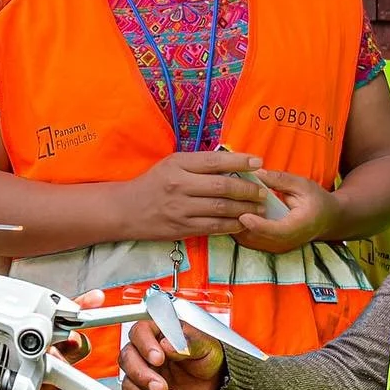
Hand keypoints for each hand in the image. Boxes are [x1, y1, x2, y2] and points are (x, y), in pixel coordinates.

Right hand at [118, 151, 269, 240]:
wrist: (126, 210)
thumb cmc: (153, 183)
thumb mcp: (171, 164)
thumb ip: (198, 164)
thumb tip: (232, 163)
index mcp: (178, 165)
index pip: (215, 161)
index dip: (240, 161)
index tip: (258, 162)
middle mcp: (180, 185)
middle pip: (223, 186)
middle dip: (248, 189)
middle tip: (263, 192)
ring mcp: (181, 209)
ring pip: (221, 208)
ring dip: (245, 209)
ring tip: (259, 208)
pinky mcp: (182, 228)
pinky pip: (214, 227)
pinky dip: (232, 225)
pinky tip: (243, 222)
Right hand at [119, 315, 224, 389]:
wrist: (212, 381)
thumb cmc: (206, 356)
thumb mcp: (205, 346)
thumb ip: (187, 342)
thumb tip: (168, 344)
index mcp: (158, 331)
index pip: (140, 332)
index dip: (145, 345)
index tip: (158, 359)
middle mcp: (144, 349)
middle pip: (127, 358)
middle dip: (143, 376)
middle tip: (162, 387)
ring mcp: (142, 370)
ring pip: (129, 382)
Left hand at [232, 170, 342, 253]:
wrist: (327, 220)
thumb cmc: (316, 201)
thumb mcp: (303, 185)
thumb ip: (280, 180)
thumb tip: (257, 173)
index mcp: (297, 227)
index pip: (274, 231)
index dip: (257, 225)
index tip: (243, 214)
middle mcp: (285, 242)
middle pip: (256, 238)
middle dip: (239, 223)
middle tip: (225, 205)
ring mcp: (277, 247)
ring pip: (249, 241)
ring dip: (235, 226)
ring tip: (224, 207)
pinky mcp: (269, 247)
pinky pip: (249, 240)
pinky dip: (238, 228)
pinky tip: (230, 213)